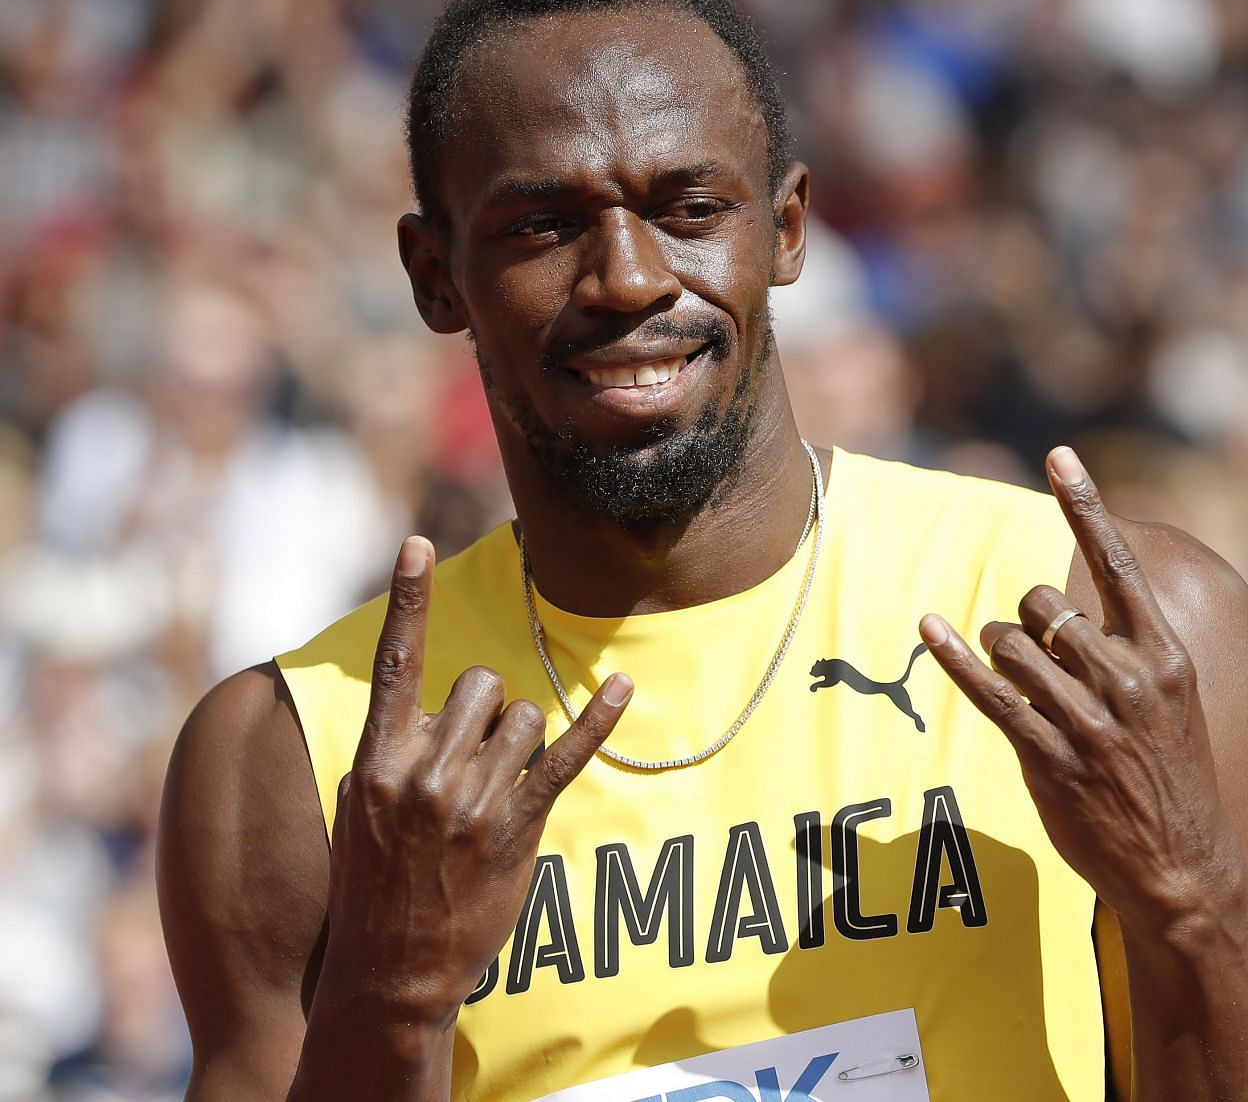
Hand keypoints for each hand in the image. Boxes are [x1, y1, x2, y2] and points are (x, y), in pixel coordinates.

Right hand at [320, 536, 631, 1023]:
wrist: (392, 968)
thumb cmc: (376, 883)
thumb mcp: (363, 807)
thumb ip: (395, 748)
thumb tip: (430, 699)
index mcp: (378, 759)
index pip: (394, 662)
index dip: (407, 599)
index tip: (416, 542)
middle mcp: (425, 771)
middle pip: (480, 684)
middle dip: (485, 710)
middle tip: (472, 763)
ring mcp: (473, 799)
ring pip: (522, 717)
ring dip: (519, 741)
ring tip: (495, 791)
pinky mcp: (518, 825)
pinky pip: (566, 755)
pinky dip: (597, 718)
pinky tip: (622, 687)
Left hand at [920, 448, 1241, 928]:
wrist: (1186, 868)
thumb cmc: (1176, 780)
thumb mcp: (1175, 703)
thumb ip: (1132, 650)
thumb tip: (1072, 605)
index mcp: (1165, 656)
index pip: (1119, 562)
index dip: (1084, 504)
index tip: (1059, 456)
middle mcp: (1127, 680)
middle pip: (1046, 604)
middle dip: (1027, 616)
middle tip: (1035, 648)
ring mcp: (1087, 720)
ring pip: (1013, 645)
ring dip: (999, 649)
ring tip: (1017, 676)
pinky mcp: (1049, 757)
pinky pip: (990, 693)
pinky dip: (956, 657)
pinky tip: (931, 629)